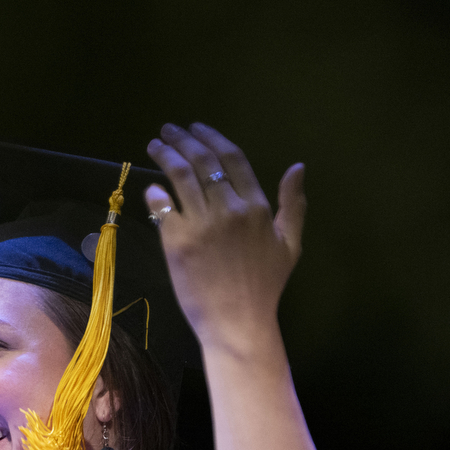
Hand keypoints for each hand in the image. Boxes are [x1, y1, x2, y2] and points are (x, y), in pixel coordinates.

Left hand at [145, 123, 305, 353]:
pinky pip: (163, 207)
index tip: (196, 128)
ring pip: (180, 177)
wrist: (237, 321)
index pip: (232, 159)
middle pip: (202, 162)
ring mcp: (201, 224)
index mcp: (256, 206)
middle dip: (183, 140)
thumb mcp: (290, 244)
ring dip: (165, 156)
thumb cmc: (264, 286)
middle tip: (168, 131)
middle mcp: (229, 209)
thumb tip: (298, 166)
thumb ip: (293, 204)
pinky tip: (152, 186)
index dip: (212, 138)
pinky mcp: (177, 242)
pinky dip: (156, 193)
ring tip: (156, 146)